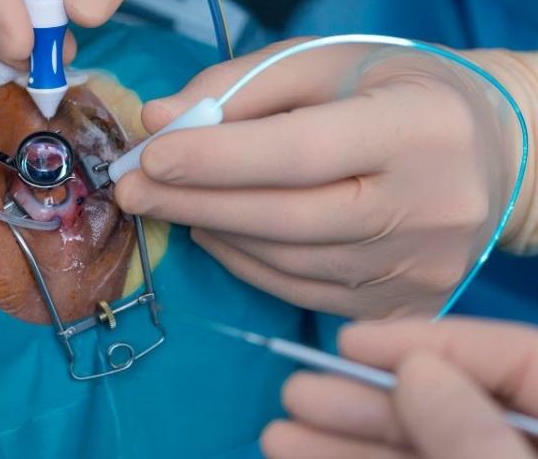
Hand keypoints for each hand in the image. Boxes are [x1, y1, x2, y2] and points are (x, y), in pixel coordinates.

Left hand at [114, 39, 535, 317]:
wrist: (498, 154)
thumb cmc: (403, 92)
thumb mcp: (330, 61)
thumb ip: (240, 83)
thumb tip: (159, 118)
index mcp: (417, 128)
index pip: (302, 151)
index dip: (217, 157)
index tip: (148, 154)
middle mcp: (427, 207)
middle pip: (285, 217)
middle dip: (192, 201)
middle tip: (128, 188)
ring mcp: (417, 268)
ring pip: (284, 261)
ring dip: (212, 229)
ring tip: (168, 200)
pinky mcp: (402, 305)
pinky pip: (298, 291)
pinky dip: (243, 260)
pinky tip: (215, 229)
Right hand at [262, 318, 537, 458]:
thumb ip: (476, 438)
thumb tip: (417, 369)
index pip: (520, 358)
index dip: (432, 342)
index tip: (348, 343)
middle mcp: (537, 448)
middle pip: (460, 407)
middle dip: (372, 400)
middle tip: (297, 392)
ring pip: (428, 452)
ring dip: (349, 441)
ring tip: (278, 437)